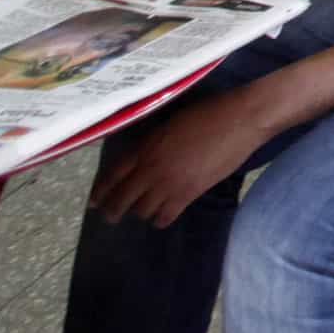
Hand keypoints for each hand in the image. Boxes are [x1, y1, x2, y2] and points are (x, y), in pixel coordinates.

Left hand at [92, 87, 275, 227]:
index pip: (112, 175)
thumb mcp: (170, 123)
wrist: (240, 120)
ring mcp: (170, 183)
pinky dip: (160, 219)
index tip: (94, 202)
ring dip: (138, 213)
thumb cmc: (207, 113)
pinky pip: (165, 217)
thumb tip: (141, 157)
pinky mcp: (189, 194)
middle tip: (110, 216)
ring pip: (141, 211)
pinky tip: (161, 216)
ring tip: (140, 212)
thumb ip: (152, 142)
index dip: (100, 191)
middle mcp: (151, 168)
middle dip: (112, 211)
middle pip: (122, 199)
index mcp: (145, 146)